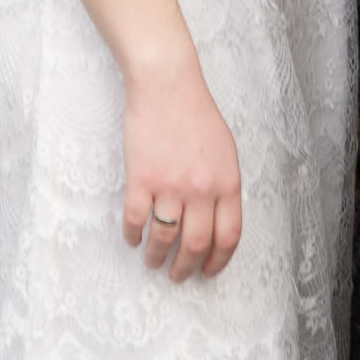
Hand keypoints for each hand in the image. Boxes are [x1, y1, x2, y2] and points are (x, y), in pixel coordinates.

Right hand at [121, 55, 241, 282]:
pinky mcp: (141, 178)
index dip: (217, 262)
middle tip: (178, 276)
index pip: (227, 238)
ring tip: (153, 262)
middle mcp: (201, 189)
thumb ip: (225, 186)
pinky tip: (132, 239)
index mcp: (227, 182)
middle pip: (195, 246)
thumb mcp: (225, 150)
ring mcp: (170, 185)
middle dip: (186, 269)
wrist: (166, 83)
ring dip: (157, 257)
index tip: (207, 272)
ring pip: (164, 239)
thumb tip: (218, 220)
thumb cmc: (196, 112)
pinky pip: (136, 220)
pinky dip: (133, 235)